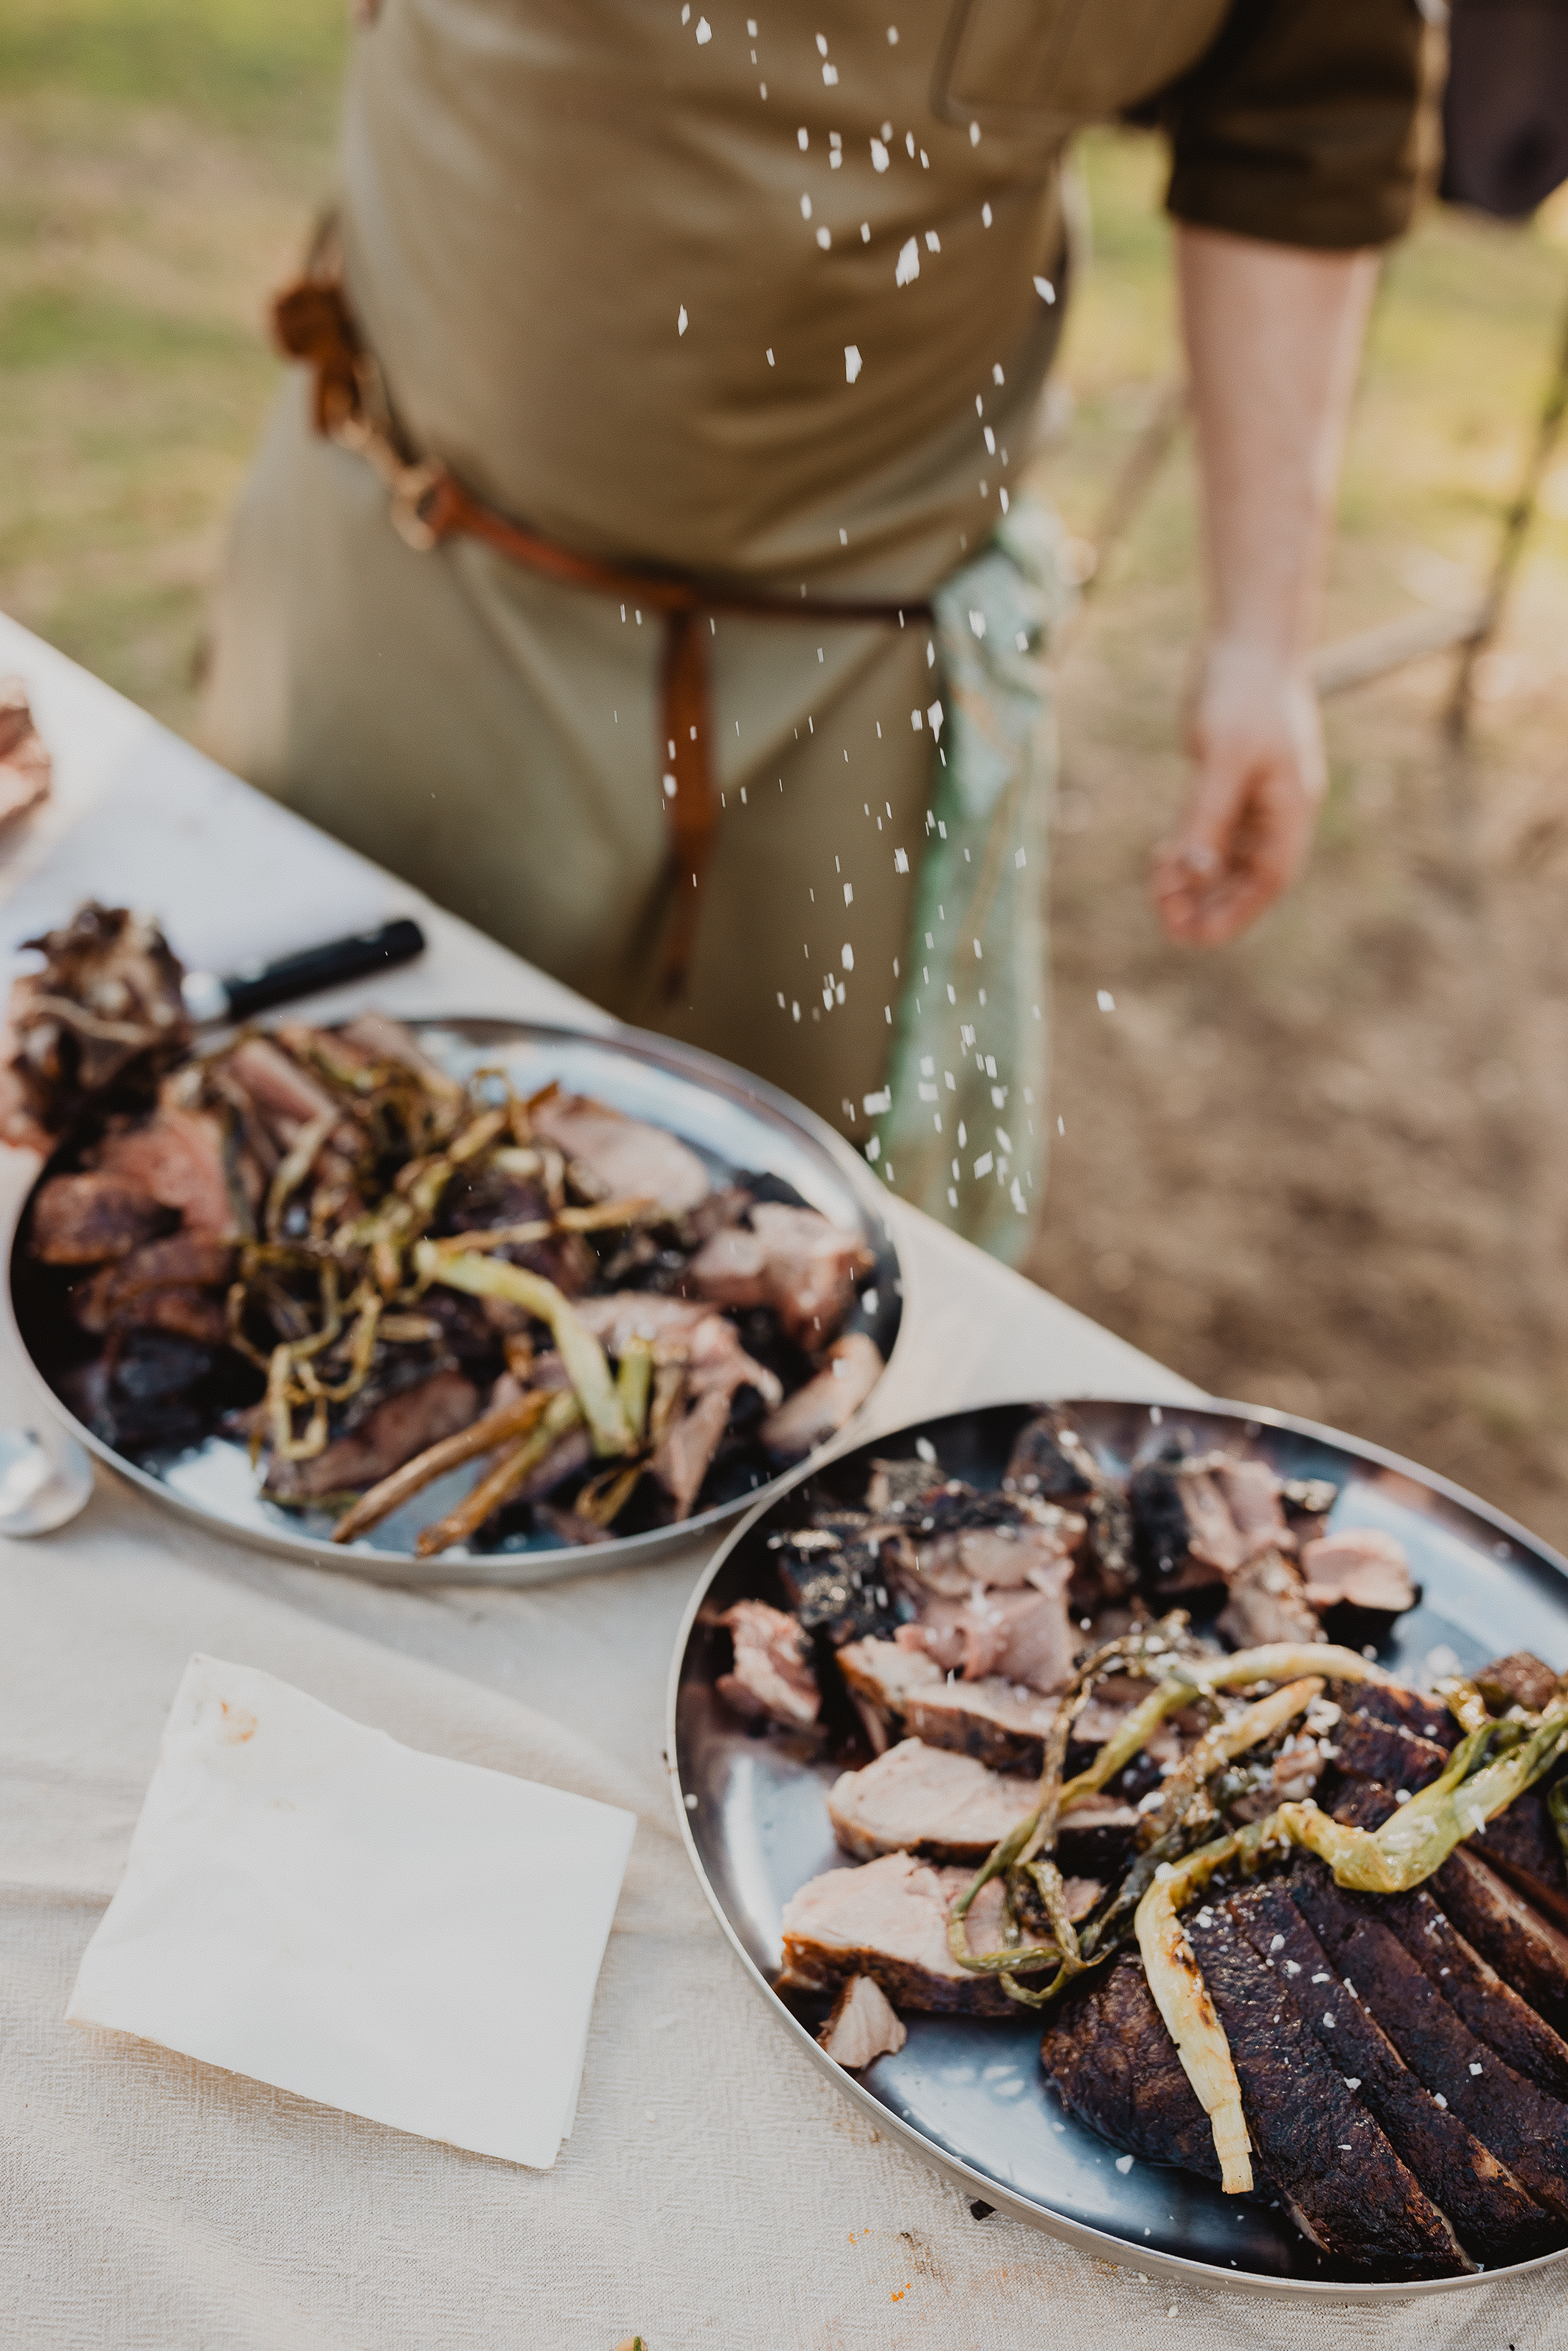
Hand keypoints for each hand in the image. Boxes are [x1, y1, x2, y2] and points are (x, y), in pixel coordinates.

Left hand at [1152, 638, 1326, 946]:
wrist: (1249, 636)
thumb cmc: (1245, 691)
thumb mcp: (1224, 757)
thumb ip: (1208, 816)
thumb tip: (1194, 873)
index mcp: (1290, 808)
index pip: (1268, 880)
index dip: (1235, 913)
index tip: (1195, 937)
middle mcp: (1277, 808)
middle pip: (1246, 876)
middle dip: (1209, 903)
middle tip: (1166, 923)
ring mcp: (1254, 794)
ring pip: (1226, 856)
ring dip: (1194, 879)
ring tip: (1157, 894)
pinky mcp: (1229, 777)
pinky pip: (1212, 829)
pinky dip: (1189, 848)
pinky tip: (1161, 860)